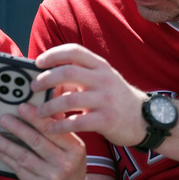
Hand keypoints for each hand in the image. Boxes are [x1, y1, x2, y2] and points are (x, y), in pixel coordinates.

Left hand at [0, 102, 85, 179]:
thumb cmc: (68, 166)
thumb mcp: (72, 148)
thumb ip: (58, 129)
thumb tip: (42, 107)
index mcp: (75, 149)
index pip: (52, 129)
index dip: (35, 117)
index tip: (21, 107)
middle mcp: (65, 164)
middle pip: (36, 141)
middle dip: (17, 128)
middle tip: (4, 119)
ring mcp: (52, 178)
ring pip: (24, 156)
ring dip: (7, 145)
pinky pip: (19, 170)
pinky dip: (8, 159)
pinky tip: (1, 152)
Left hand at [32, 44, 148, 147]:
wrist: (145, 119)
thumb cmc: (115, 97)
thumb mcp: (101, 80)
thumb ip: (78, 76)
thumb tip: (46, 78)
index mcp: (100, 65)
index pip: (74, 51)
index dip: (53, 54)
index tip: (37, 62)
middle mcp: (104, 79)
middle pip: (68, 73)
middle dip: (46, 80)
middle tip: (33, 88)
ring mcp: (106, 99)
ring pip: (69, 99)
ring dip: (49, 106)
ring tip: (38, 113)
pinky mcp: (107, 120)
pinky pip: (77, 122)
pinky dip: (60, 125)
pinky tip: (51, 128)